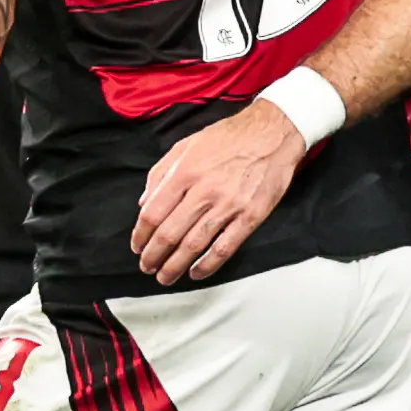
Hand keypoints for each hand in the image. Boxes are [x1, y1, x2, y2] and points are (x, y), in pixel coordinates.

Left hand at [132, 101, 305, 282]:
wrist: (273, 133)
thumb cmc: (229, 137)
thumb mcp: (187, 144)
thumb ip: (161, 172)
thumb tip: (144, 202)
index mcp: (185, 172)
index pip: (153, 213)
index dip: (140, 235)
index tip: (137, 246)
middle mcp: (204, 191)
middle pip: (169, 234)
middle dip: (153, 256)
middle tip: (147, 266)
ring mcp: (228, 205)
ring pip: (194, 245)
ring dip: (175, 266)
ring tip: (165, 277)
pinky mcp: (250, 216)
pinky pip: (224, 248)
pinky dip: (207, 265)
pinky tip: (196, 273)